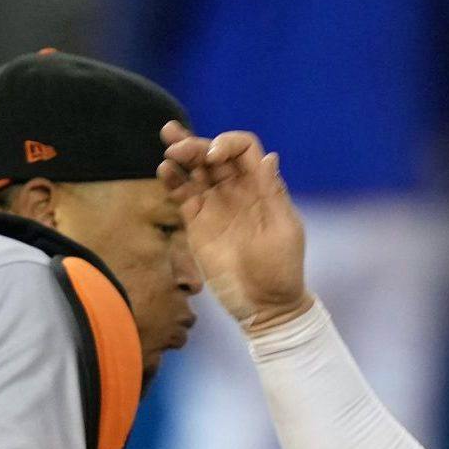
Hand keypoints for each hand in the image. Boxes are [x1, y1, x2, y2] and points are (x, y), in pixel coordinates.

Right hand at [158, 123, 312, 331]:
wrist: (263, 304)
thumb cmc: (281, 269)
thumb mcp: (284, 230)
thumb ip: (273, 193)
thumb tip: (270, 156)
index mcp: (261, 187)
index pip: (243, 150)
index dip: (228, 144)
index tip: (214, 158)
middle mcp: (237, 190)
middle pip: (213, 154)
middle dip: (197, 144)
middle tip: (177, 144)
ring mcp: (215, 204)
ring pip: (195, 169)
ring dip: (182, 152)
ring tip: (169, 144)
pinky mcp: (197, 222)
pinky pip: (183, 194)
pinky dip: (173, 179)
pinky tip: (165, 170)